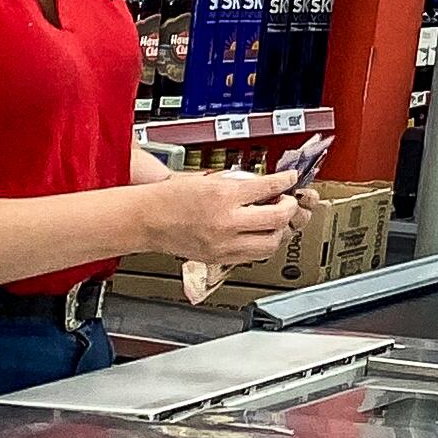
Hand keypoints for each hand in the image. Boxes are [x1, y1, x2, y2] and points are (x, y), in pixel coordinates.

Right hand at [139, 169, 303, 265]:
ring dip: (280, 230)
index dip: (286, 182)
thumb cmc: (169, 198)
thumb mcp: (208, 179)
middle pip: (278, 218)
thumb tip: (266, 186)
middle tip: (287, 201)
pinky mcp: (220, 258)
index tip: (291, 179)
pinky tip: (260, 234)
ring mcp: (224, 244)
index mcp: (223, 196)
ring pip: (271, 243)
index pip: (269, 187)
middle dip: (289, 208)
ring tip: (276, 220)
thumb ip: (239, 183)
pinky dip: (263, 244)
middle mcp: (226, 222)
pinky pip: (254, 255)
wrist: (146, 219)